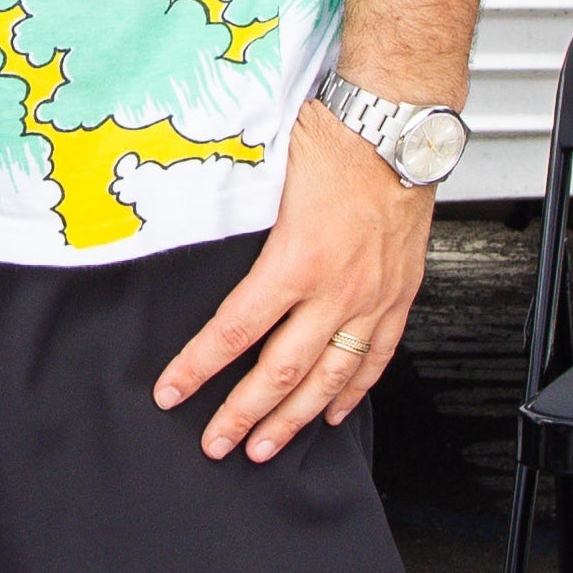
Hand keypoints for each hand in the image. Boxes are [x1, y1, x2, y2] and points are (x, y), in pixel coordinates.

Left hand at [154, 100, 430, 462]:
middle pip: (280, 371)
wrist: (399, 125)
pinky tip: (334, 412)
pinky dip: (354, 390)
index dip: (198, 368)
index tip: (172, 391)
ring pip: (329, 376)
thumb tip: (197, 230)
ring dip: (294, 419)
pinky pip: (376, 356)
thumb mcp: (270, 175)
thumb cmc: (336, 137)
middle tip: (217, 443)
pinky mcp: (399, 294)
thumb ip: (240, 219)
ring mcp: (371, 297)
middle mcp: (335, 288)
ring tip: (265, 446)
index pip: (235, 330)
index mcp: (295, 259)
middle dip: (243, 414)